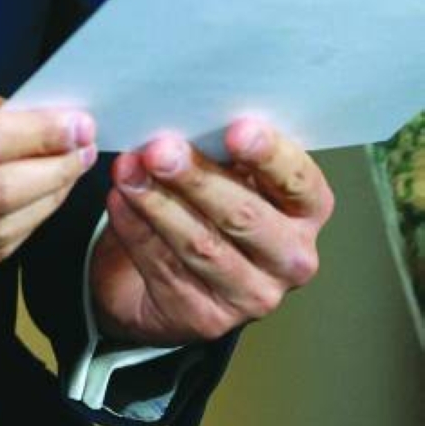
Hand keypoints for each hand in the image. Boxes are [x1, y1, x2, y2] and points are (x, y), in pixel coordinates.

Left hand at [90, 119, 333, 344]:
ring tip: (127, 170)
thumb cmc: (211, 200)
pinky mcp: (207, 318)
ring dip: (158, 204)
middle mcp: (290, 257)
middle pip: (245, 216)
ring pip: (202, 245)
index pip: (299, 181)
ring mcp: (252, 294)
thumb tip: (185, 107)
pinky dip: (137, 230)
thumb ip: (220, 146)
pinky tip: (119, 201)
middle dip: (198, 179)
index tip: (236, 130)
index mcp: (306, 210)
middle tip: (160, 149)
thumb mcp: (228, 170)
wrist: (177, 272)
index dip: (270, 155)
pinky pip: (166, 267)